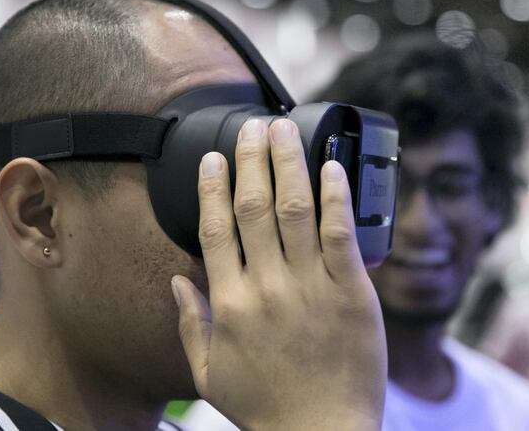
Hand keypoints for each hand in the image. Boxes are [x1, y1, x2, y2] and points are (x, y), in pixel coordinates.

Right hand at [171, 118, 385, 430]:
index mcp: (230, 303)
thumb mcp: (208, 373)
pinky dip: (334, 196)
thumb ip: (190, 323)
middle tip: (252, 125)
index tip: (214, 158)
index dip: (213, 187)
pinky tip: (329, 166)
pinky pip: (340, 234)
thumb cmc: (266, 407)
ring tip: (282, 129)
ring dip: (287, 163)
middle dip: (251, 159)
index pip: (215, 229)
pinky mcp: (351, 293)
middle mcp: (267, 286)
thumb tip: (177, 280)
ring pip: (295, 209)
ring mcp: (311, 287)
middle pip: (253, 207)